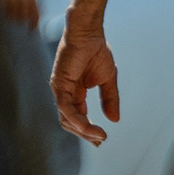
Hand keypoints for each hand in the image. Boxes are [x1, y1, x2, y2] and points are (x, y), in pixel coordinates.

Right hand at [0, 0, 40, 31]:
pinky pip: (5, 13)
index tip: (30, 30)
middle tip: (17, 19)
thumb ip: (30, 1)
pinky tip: (4, 12)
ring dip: (12, 18)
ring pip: (14, 17)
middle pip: (24, 18)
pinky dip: (5, 15)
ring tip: (10, 14)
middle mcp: (24, 0)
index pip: (35, 15)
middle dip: (21, 21)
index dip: (33, 24)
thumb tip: (31, 15)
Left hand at [51, 15, 119, 146]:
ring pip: (67, 119)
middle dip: (85, 134)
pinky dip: (78, 120)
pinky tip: (90, 127)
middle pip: (70, 122)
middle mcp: (65, 93)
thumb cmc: (96, 51)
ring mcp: (60, 89)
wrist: (89, 32)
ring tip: (99, 136)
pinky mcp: (59, 84)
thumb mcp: (107, 80)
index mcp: (74, 93)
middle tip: (100, 141)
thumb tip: (114, 120)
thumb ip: (109, 100)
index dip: (88, 131)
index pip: (77, 118)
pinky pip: (66, 108)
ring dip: (83, 130)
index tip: (102, 139)